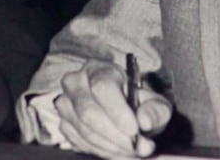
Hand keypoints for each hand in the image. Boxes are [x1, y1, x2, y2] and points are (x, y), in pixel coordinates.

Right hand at [55, 59, 171, 157]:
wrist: (122, 108)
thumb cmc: (138, 102)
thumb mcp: (156, 102)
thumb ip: (155, 110)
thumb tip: (144, 122)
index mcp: (99, 69)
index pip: (102, 86)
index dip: (117, 111)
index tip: (134, 130)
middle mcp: (76, 82)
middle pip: (88, 111)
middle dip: (115, 135)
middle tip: (137, 148)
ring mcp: (66, 103)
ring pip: (84, 130)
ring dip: (111, 146)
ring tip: (132, 151)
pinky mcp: (64, 123)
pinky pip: (79, 142)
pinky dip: (101, 151)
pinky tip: (117, 150)